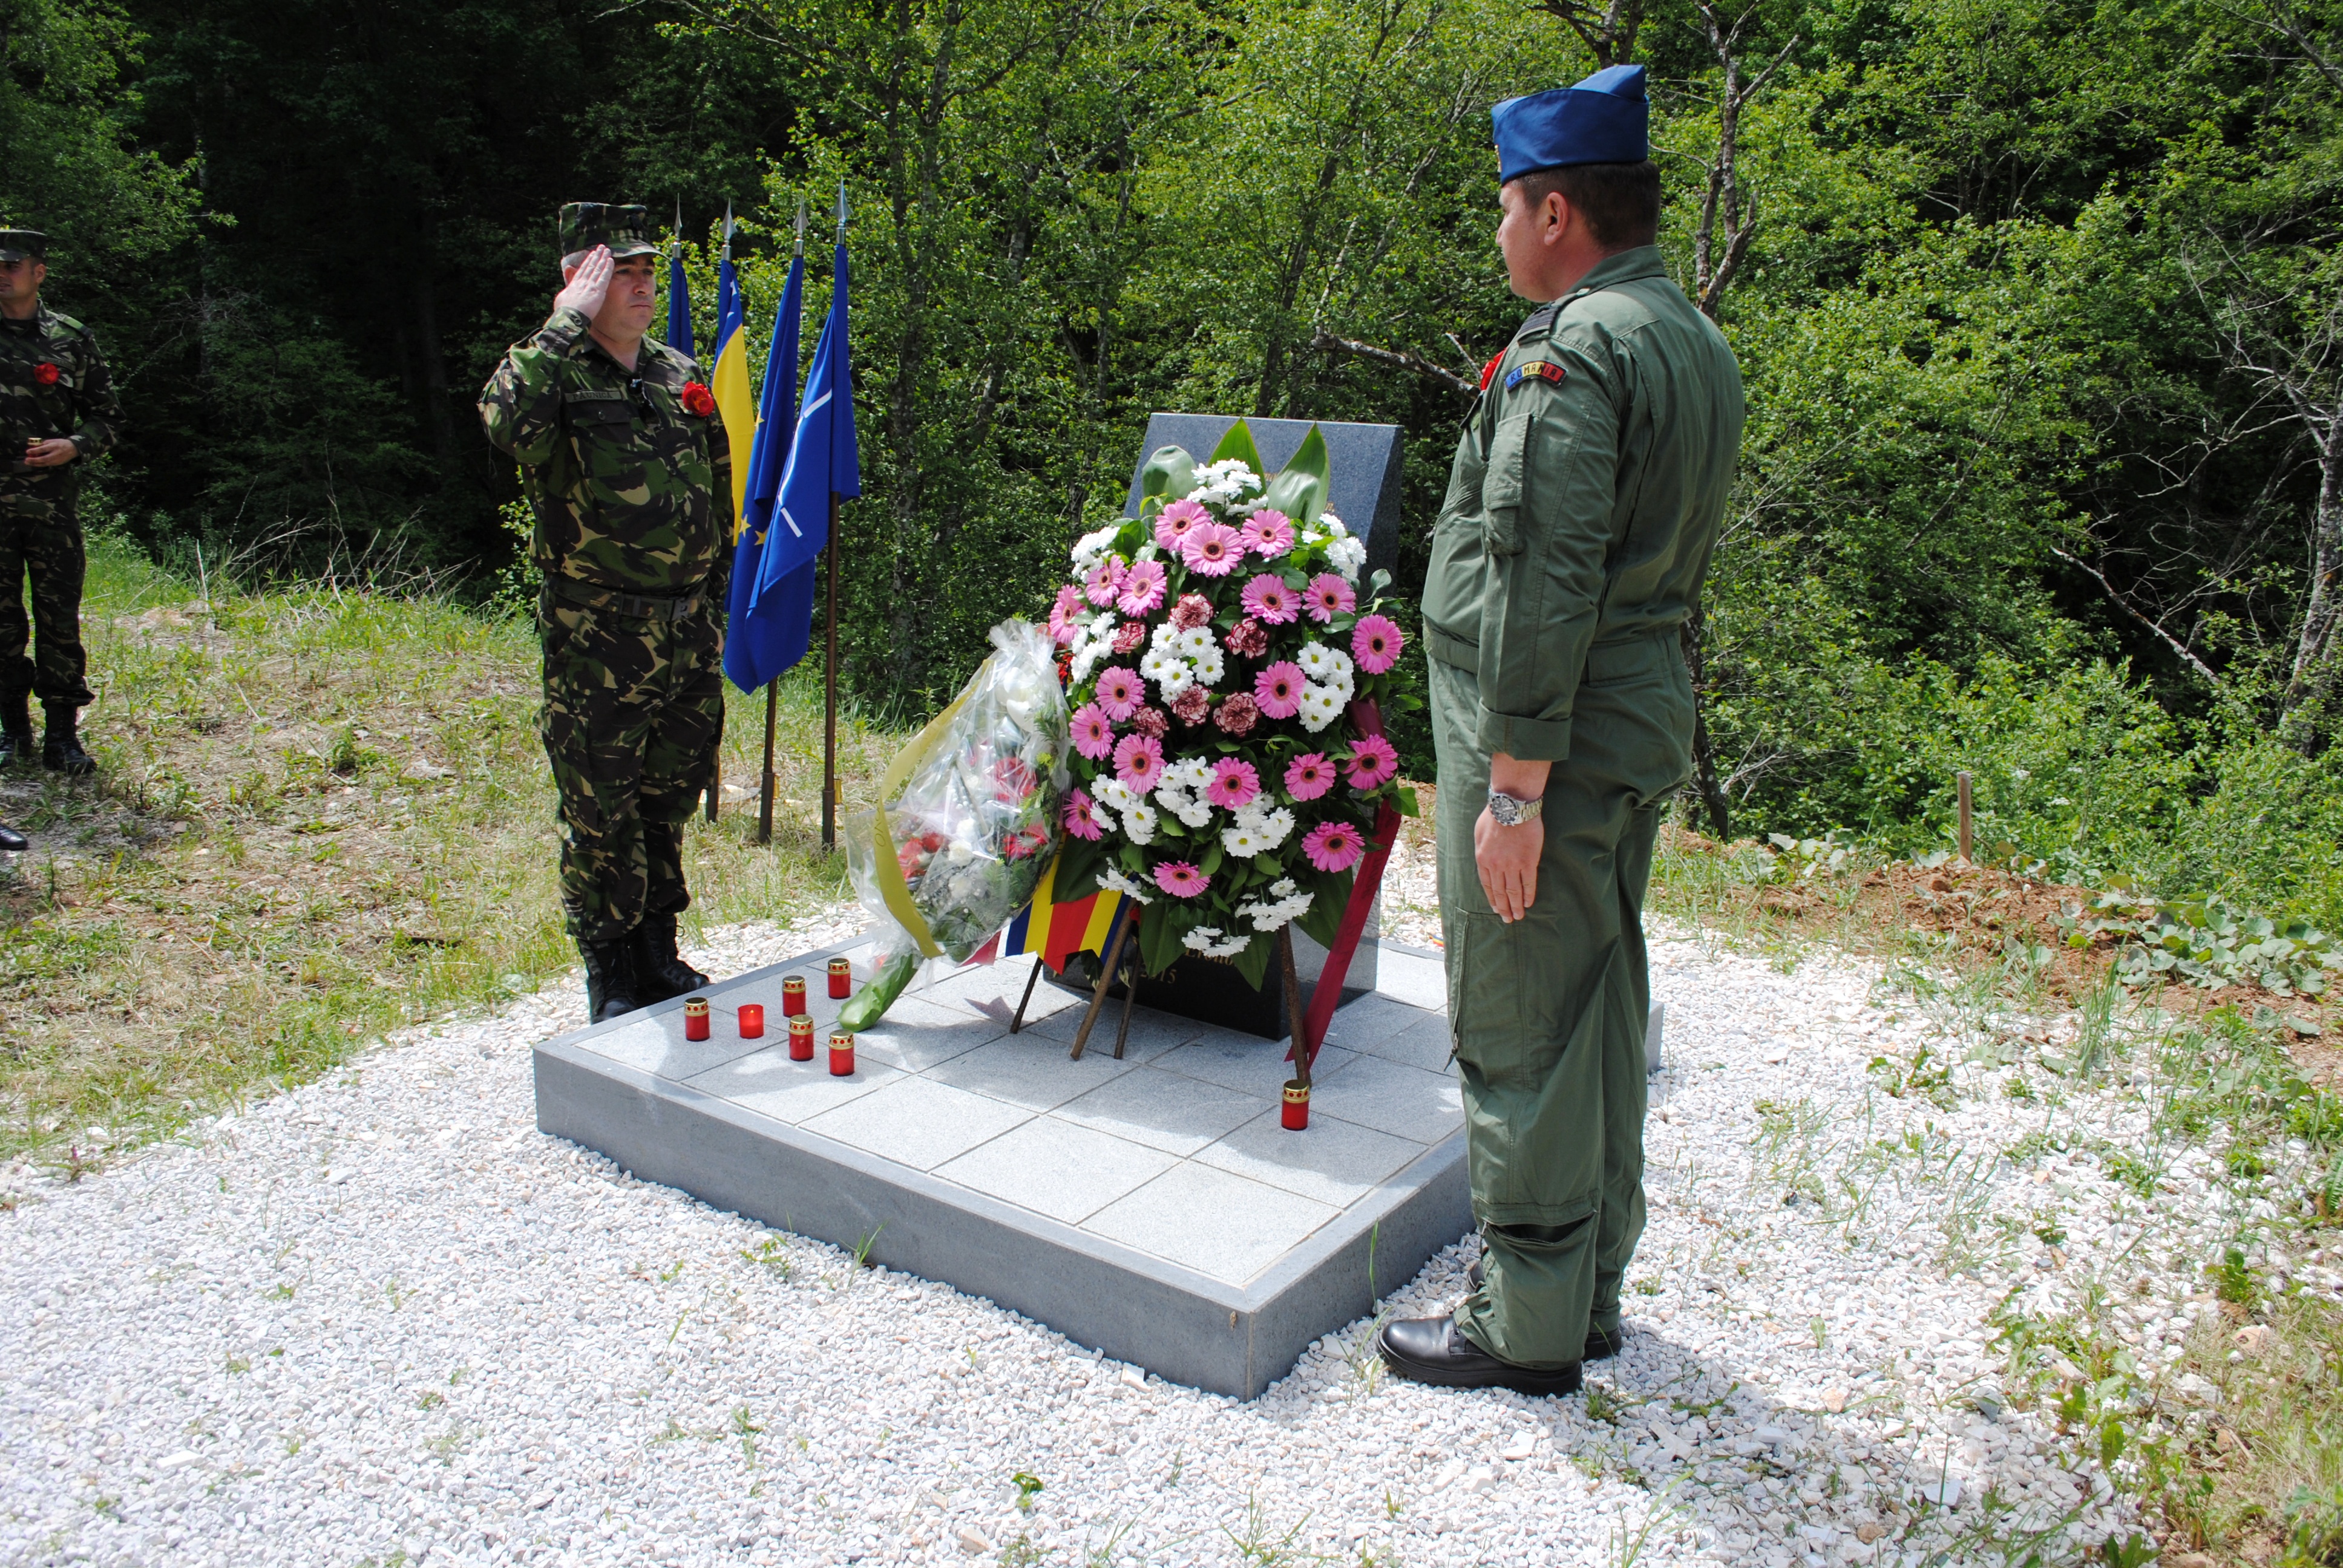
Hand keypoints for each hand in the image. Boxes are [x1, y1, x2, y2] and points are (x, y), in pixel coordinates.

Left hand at [22, 438, 75, 467]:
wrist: (73, 449)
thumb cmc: (61, 443)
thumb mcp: (53, 440)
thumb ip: (44, 443)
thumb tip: (35, 446)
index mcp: (54, 446)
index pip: (43, 449)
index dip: (35, 450)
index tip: (27, 451)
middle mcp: (55, 454)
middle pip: (44, 458)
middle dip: (34, 460)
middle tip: (26, 459)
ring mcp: (57, 460)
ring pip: (45, 463)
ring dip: (36, 464)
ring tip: (28, 463)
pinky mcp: (57, 463)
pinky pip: (47, 464)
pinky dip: (40, 464)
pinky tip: (35, 464)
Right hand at [554, 244, 611, 320]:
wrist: (569, 317)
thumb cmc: (564, 312)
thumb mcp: (562, 299)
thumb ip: (567, 293)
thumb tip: (566, 292)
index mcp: (574, 285)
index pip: (583, 270)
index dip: (588, 261)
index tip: (592, 254)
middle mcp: (582, 282)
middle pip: (591, 266)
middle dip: (596, 256)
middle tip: (601, 247)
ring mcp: (590, 285)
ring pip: (598, 269)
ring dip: (603, 258)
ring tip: (607, 250)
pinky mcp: (598, 291)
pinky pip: (604, 277)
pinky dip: (607, 268)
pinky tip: (610, 260)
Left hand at [1474, 805, 1541, 921]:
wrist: (1511, 807)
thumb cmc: (1494, 816)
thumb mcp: (1478, 833)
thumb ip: (1481, 850)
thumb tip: (1484, 861)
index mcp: (1482, 860)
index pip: (1487, 885)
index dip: (1492, 899)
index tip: (1496, 909)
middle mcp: (1496, 866)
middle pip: (1500, 892)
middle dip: (1504, 908)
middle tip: (1508, 919)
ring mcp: (1512, 865)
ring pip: (1513, 891)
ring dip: (1516, 906)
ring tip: (1519, 916)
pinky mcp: (1528, 862)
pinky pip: (1528, 883)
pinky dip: (1528, 895)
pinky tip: (1528, 903)